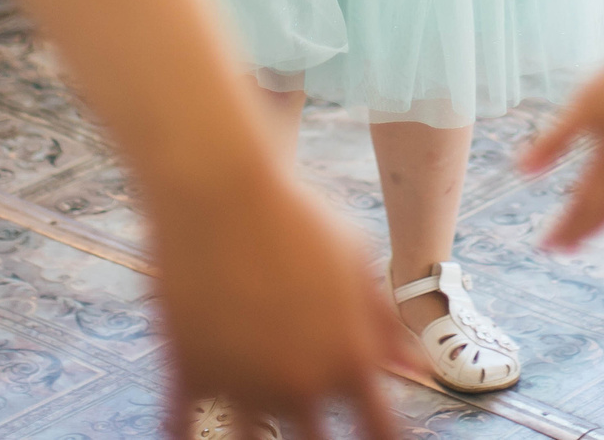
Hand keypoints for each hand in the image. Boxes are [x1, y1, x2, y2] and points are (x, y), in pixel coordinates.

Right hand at [154, 170, 420, 437]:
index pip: (381, 431)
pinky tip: (188, 432)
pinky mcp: (190, 372)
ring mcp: (243, 384)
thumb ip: (385, 324)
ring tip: (255, 425)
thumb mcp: (356, 260)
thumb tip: (419, 369)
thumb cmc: (296, 213)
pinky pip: (184, 427)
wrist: (218, 188)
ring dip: (254, 438)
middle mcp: (300, 382)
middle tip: (311, 432)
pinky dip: (187, 431)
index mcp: (350, 358)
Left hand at [521, 47, 603, 250]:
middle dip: (581, 229)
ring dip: (599, 217)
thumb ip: (555, 140)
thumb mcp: (585, 107)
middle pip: (602, 210)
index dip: (564, 227)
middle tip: (562, 248)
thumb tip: (521, 171)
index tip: (546, 247)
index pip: (582, 205)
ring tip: (586, 228)